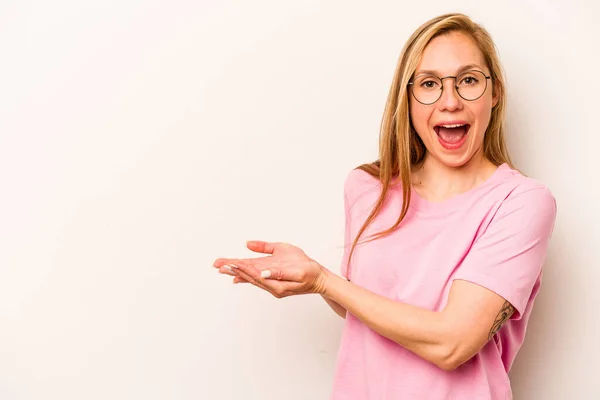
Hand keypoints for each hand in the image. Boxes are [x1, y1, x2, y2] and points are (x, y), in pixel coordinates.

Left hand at [213, 241, 327, 297]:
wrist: (318, 279)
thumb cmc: (310, 271)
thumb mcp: (298, 269)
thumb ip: (279, 270)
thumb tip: (262, 271)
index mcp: (276, 284)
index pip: (255, 274)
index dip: (242, 267)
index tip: (230, 262)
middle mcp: (271, 286)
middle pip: (249, 276)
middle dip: (233, 269)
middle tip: (217, 264)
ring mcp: (271, 285)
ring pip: (250, 277)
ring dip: (236, 271)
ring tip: (221, 266)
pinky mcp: (272, 281)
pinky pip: (255, 279)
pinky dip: (244, 276)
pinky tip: (235, 276)